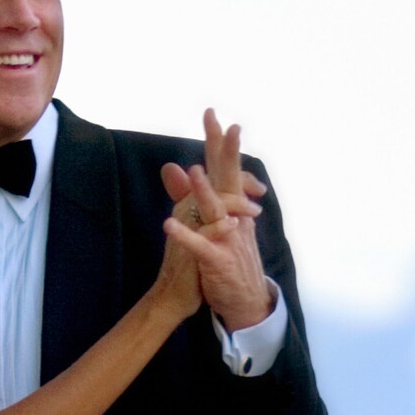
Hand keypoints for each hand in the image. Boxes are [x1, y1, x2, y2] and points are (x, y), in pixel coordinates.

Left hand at [159, 108, 274, 330]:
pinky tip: (169, 225)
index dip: (218, 142)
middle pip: (229, 179)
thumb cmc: (227, 258)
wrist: (245, 300)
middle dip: (227, 152)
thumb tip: (171, 167)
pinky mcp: (218, 261)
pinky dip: (186, 235)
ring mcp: (228, 239)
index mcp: (230, 207)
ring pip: (216, 210)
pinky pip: (200, 246)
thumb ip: (187, 194)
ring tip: (194, 170)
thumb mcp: (209, 223)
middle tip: (226, 125)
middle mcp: (233, 217)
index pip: (223, 169)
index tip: (212, 114)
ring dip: (205, 191)